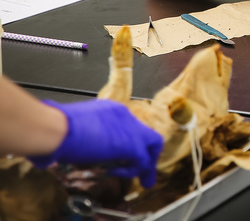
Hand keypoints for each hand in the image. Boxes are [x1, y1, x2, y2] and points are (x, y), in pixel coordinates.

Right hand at [31, 100, 162, 187]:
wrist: (56, 128)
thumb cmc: (55, 128)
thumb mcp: (74, 128)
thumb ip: (81, 137)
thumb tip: (69, 150)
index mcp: (112, 110)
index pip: (129, 126)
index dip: (128, 142)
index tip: (123, 155)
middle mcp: (125, 115)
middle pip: (146, 133)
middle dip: (147, 152)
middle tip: (143, 167)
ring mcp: (131, 129)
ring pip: (153, 144)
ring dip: (147, 164)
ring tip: (144, 179)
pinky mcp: (131, 145)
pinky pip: (143, 160)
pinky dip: (132, 170)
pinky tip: (116, 173)